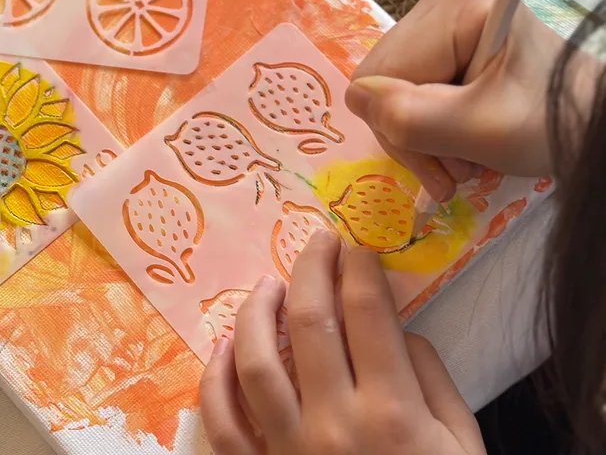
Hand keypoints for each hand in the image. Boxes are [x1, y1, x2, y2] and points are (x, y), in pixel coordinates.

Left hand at [199, 231, 484, 453]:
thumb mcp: (462, 446)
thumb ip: (434, 382)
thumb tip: (397, 331)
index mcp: (392, 412)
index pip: (368, 314)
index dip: (360, 267)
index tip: (357, 243)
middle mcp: (333, 423)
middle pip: (311, 324)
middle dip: (312, 269)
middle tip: (317, 242)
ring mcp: (286, 449)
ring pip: (254, 362)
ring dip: (256, 313)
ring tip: (270, 286)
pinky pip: (219, 420)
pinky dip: (214, 378)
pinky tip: (223, 346)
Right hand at [344, 0, 562, 201]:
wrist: (591, 127)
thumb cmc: (549, 126)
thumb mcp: (480, 131)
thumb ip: (413, 118)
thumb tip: (356, 100)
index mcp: (458, 6)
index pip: (378, 76)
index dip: (398, 126)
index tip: (443, 161)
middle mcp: (445, 0)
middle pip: (383, 82)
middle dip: (413, 135)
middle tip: (457, 168)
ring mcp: (444, 18)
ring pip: (392, 90)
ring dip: (423, 137)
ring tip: (465, 159)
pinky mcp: (447, 38)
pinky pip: (410, 86)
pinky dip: (430, 126)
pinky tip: (461, 140)